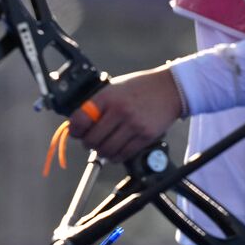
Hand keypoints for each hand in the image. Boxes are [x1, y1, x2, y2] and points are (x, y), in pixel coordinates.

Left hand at [67, 67, 184, 162]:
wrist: (170, 88)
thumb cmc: (141, 87)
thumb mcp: (115, 87)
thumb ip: (99, 104)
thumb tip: (81, 124)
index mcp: (108, 96)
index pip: (80, 119)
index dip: (74, 130)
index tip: (76, 132)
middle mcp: (119, 111)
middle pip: (92, 139)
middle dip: (88, 143)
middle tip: (91, 141)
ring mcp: (133, 125)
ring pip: (106, 150)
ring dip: (102, 152)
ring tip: (104, 146)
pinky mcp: (145, 136)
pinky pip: (123, 154)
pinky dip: (116, 156)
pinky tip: (116, 150)